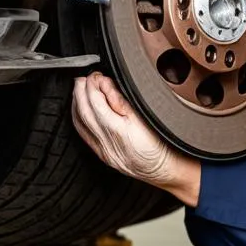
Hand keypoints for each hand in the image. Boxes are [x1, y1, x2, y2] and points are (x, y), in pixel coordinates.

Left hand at [72, 72, 199, 204]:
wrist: (167, 170)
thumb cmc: (165, 145)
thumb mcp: (148, 118)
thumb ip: (123, 101)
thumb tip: (106, 85)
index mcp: (118, 130)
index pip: (96, 102)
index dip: (94, 85)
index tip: (98, 76)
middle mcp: (107, 142)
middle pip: (84, 112)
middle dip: (82, 91)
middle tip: (86, 78)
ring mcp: (103, 151)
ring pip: (80, 123)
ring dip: (77, 103)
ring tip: (81, 89)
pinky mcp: (103, 155)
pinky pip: (83, 134)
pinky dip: (79, 118)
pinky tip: (81, 110)